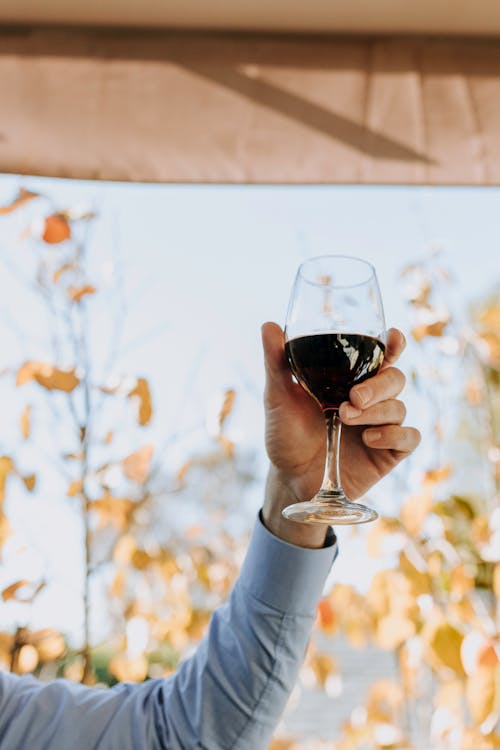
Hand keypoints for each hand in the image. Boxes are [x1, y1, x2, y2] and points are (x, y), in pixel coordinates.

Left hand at [261, 322, 420, 546]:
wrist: (288, 478)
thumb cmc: (285, 434)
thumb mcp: (277, 397)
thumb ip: (276, 362)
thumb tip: (268, 324)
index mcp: (350, 380)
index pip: (381, 356)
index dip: (393, 344)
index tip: (393, 338)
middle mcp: (371, 399)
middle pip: (395, 378)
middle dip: (379, 385)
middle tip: (354, 397)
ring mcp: (382, 425)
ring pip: (400, 406)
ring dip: (377, 410)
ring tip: (345, 418)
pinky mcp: (389, 453)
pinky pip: (409, 437)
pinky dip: (394, 435)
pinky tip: (369, 439)